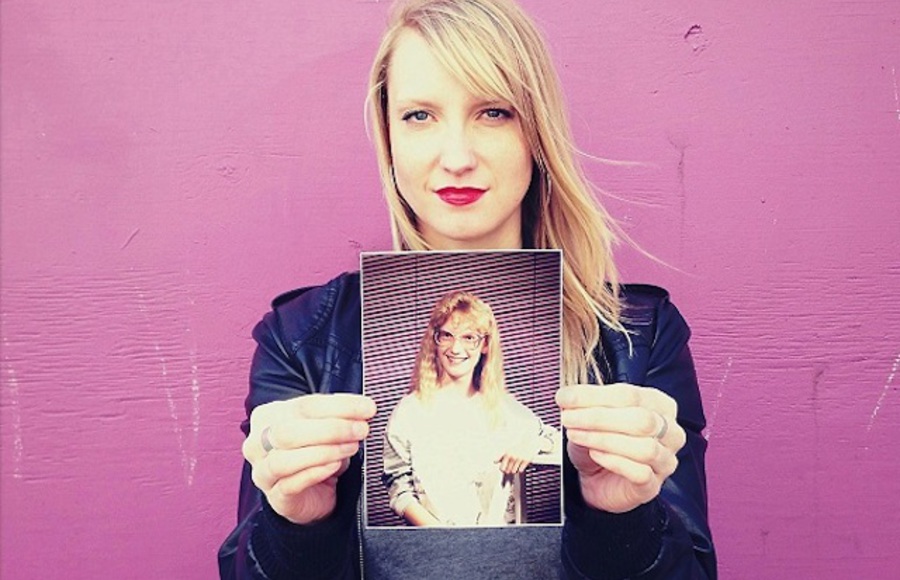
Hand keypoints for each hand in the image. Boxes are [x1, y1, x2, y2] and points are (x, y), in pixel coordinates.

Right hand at [243, 393, 375, 523]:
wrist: (312, 492)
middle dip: (331, 429)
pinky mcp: (275, 497)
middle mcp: (258, 443)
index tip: (366, 408)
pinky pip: (291, 484)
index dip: (339, 406)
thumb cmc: (316, 452)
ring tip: (350, 448)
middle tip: (360, 430)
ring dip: (324, 452)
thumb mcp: (326, 427)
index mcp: (269, 416)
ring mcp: (262, 472)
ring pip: (284, 459)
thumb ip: (340, 416)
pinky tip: (334, 466)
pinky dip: (316, 472)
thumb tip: (365, 408)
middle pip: (288, 431)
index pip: (304, 406)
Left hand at [497, 436, 538, 473]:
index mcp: (507, 454)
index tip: (503, 469)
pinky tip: (520, 465)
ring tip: (515, 466)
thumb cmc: (518, 445)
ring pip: (514, 471)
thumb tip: (494, 462)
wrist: (529, 441)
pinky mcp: (526, 461)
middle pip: (507, 471)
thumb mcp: (508, 449)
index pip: (501, 468)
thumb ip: (501, 456)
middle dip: (508, 470)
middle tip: (510, 467)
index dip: (502, 469)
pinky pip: (520, 470)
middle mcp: (513, 457)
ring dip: (514, 470)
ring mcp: (519, 459)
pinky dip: (520, 469)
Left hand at [556, 383, 685, 513]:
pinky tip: (595, 454)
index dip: (595, 395)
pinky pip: (640, 472)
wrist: (596, 478)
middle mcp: (669, 431)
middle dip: (599, 417)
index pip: (630, 395)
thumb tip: (567, 397)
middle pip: (641, 420)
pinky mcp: (653, 486)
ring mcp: (665, 460)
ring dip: (603, 439)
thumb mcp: (591, 416)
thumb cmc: (600, 441)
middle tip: (569, 418)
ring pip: (644, 447)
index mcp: (659, 404)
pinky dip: (614, 461)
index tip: (566, 397)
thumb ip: (584, 403)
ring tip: (576, 435)